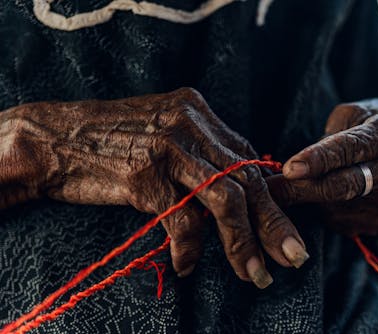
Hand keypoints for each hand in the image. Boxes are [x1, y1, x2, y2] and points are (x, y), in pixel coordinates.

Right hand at [0, 88, 308, 287]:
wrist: (52, 139)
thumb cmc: (110, 144)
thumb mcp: (163, 136)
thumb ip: (199, 156)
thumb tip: (234, 194)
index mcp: (198, 113)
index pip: (249, 161)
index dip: (271, 200)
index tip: (286, 231)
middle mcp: (190, 124)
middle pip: (247, 181)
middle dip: (273, 225)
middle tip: (293, 257)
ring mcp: (169, 147)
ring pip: (225, 200)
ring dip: (243, 243)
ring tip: (253, 274)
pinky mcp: (145, 173)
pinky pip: (181, 219)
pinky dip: (189, 247)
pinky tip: (185, 265)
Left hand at [267, 99, 377, 234]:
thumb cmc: (360, 125)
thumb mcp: (347, 115)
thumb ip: (326, 139)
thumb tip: (293, 173)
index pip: (352, 147)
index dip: (318, 159)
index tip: (290, 169)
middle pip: (343, 185)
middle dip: (302, 189)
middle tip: (270, 190)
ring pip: (337, 208)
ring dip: (311, 200)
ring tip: (309, 182)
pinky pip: (343, 222)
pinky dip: (326, 212)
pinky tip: (330, 197)